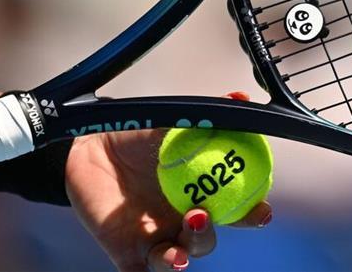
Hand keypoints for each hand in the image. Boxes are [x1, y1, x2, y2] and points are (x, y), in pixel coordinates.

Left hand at [64, 92, 272, 271]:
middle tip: (202, 216)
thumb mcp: (172, 122)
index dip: (253, 214)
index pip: (235, 211)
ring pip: (178, 259)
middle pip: (205, 240)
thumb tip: (239, 97)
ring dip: (183, 255)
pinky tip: (158, 263)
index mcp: (201, 195)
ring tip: (179, 244)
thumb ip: (206, 115)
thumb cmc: (137, 136)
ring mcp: (155, 240)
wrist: (89, 147)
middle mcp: (181, 222)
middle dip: (209, 235)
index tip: (261, 210)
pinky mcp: (127, 254)